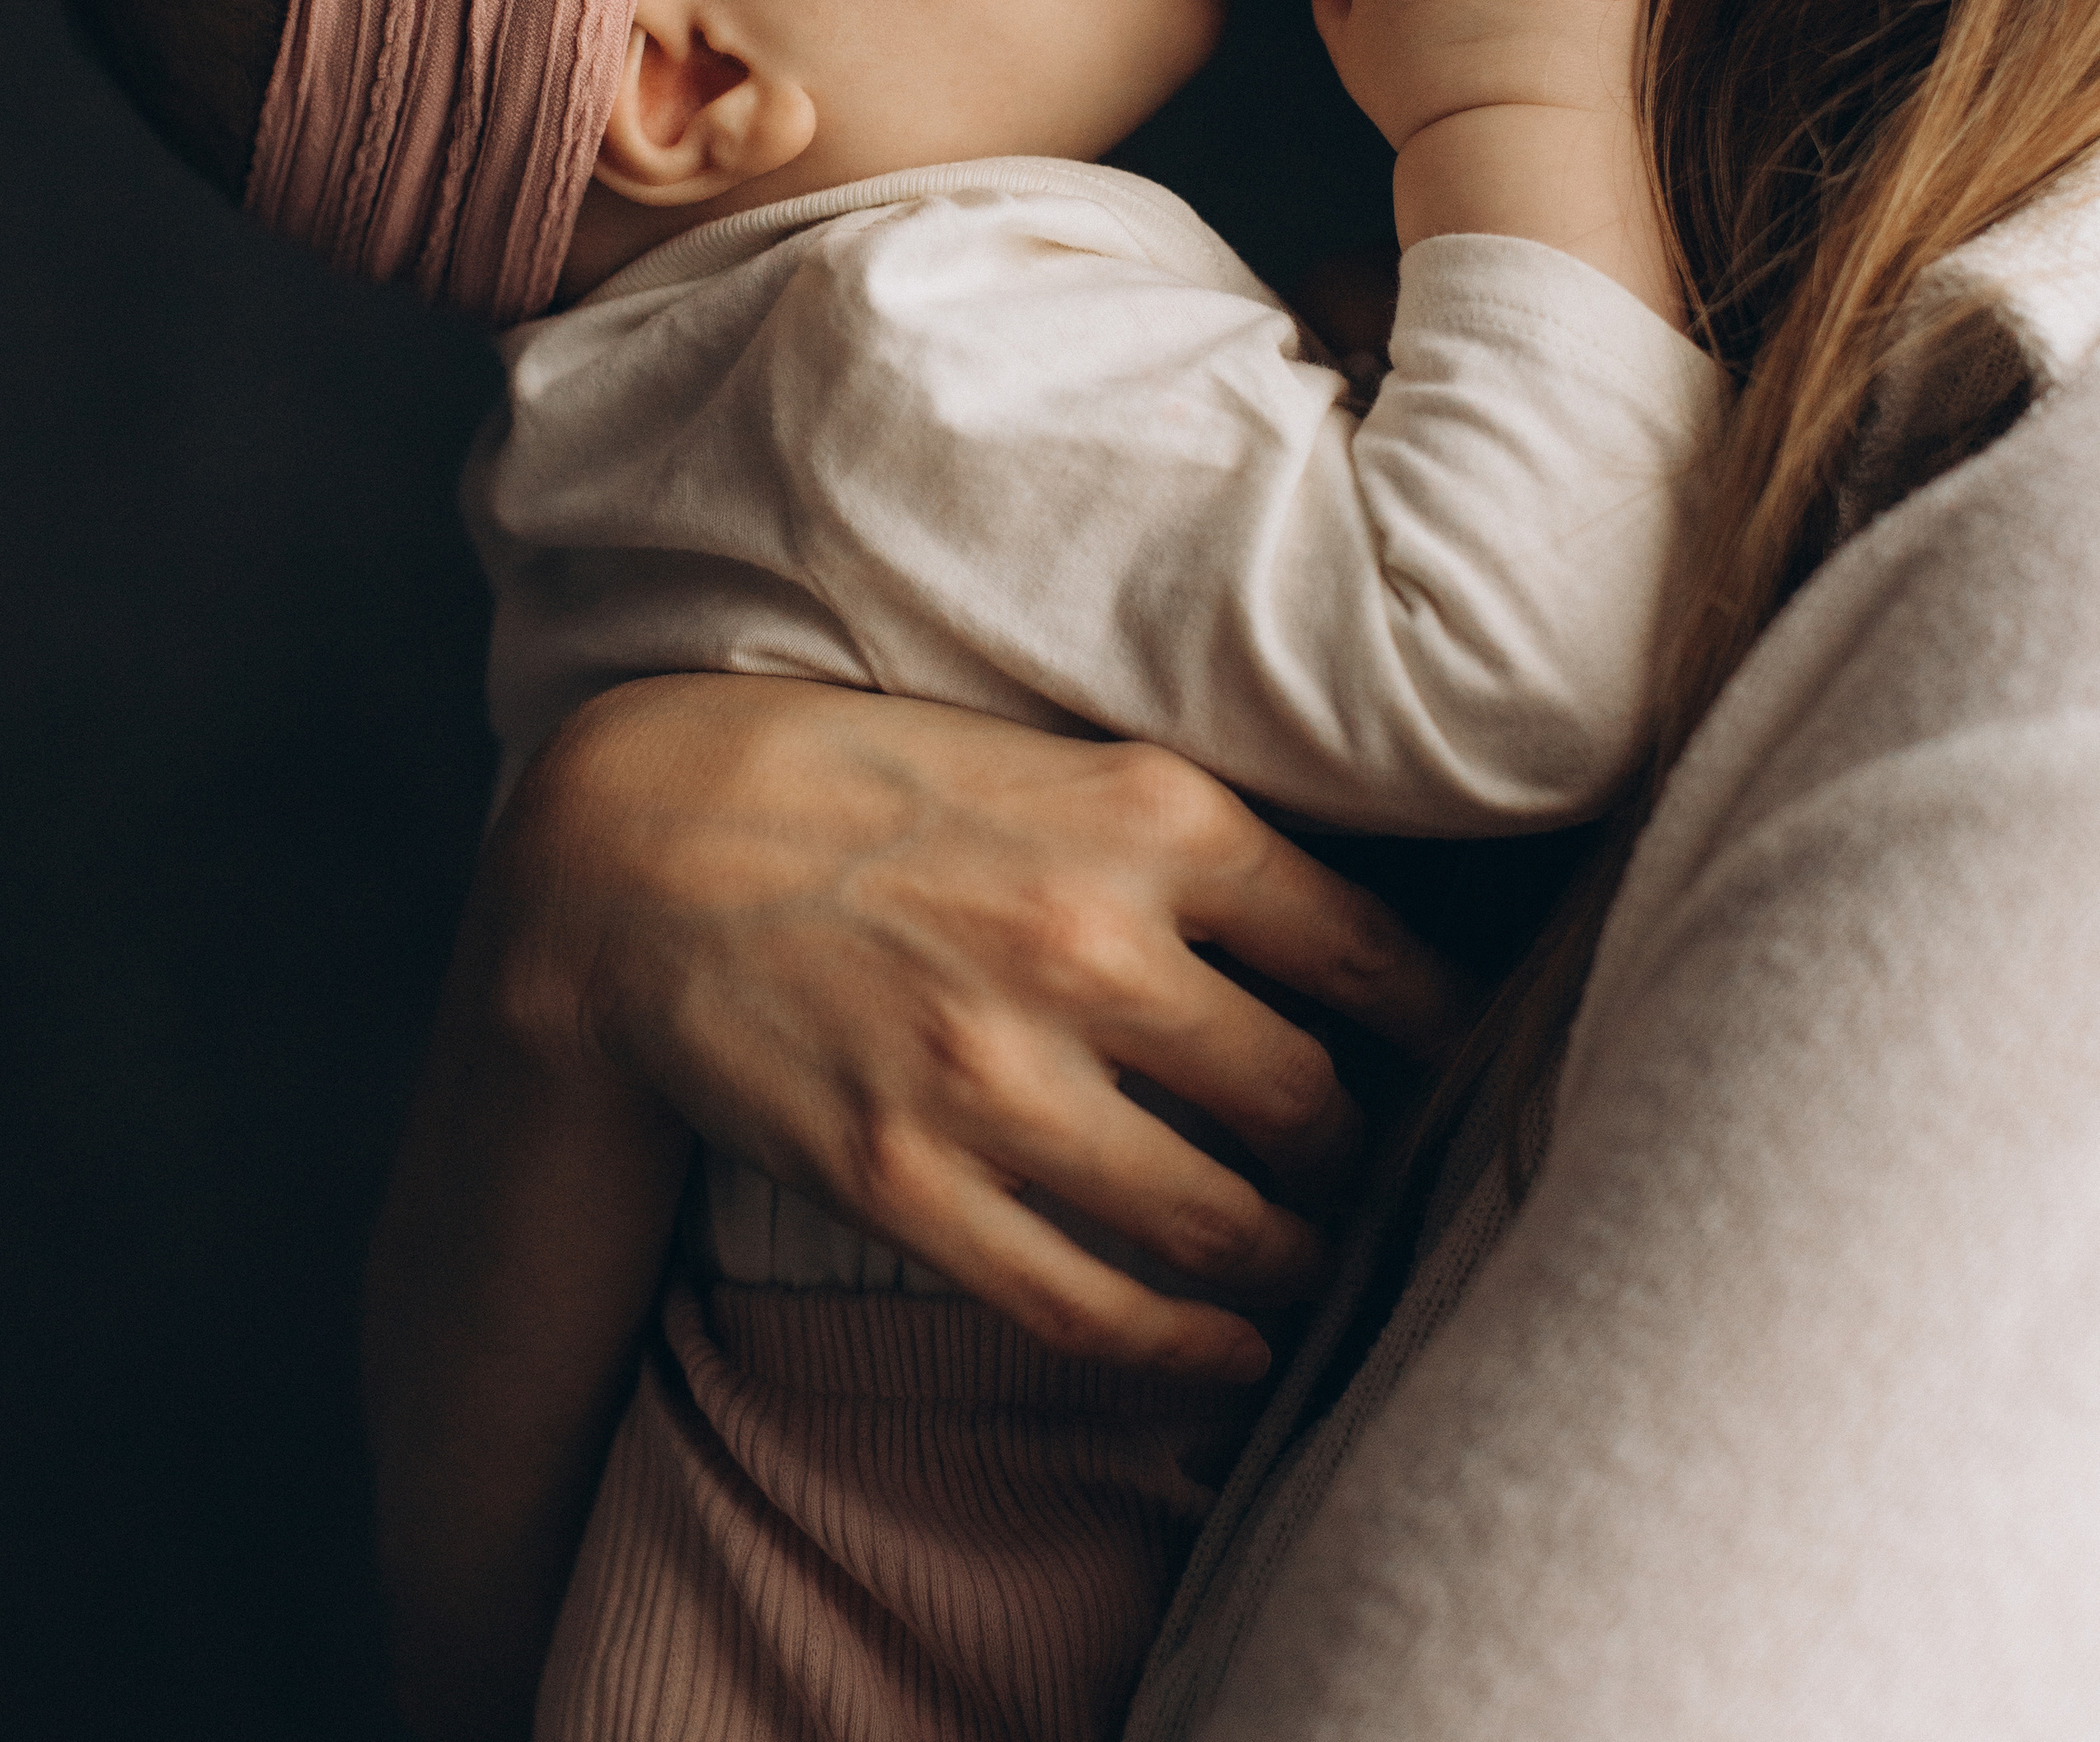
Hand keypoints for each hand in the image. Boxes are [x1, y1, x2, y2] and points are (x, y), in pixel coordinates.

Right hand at [488, 675, 1468, 1383]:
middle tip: (1364, 1178)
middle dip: (1355, 1160)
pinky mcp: (906, 1179)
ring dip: (1291, 1267)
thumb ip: (1193, 839)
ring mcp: (996, 1075)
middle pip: (1314, 1106)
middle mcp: (1094, 946)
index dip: (1445, 1033)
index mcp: (1153, 816)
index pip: (1374, 954)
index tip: (1463, 1070)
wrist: (644, 840)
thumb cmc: (867, 782)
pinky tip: (1232, 1350)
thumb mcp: (1058, 757)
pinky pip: (1094, 1309)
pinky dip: (1189, 1350)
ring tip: (1309, 1270)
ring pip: (1224, 1226)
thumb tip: (1349, 938)